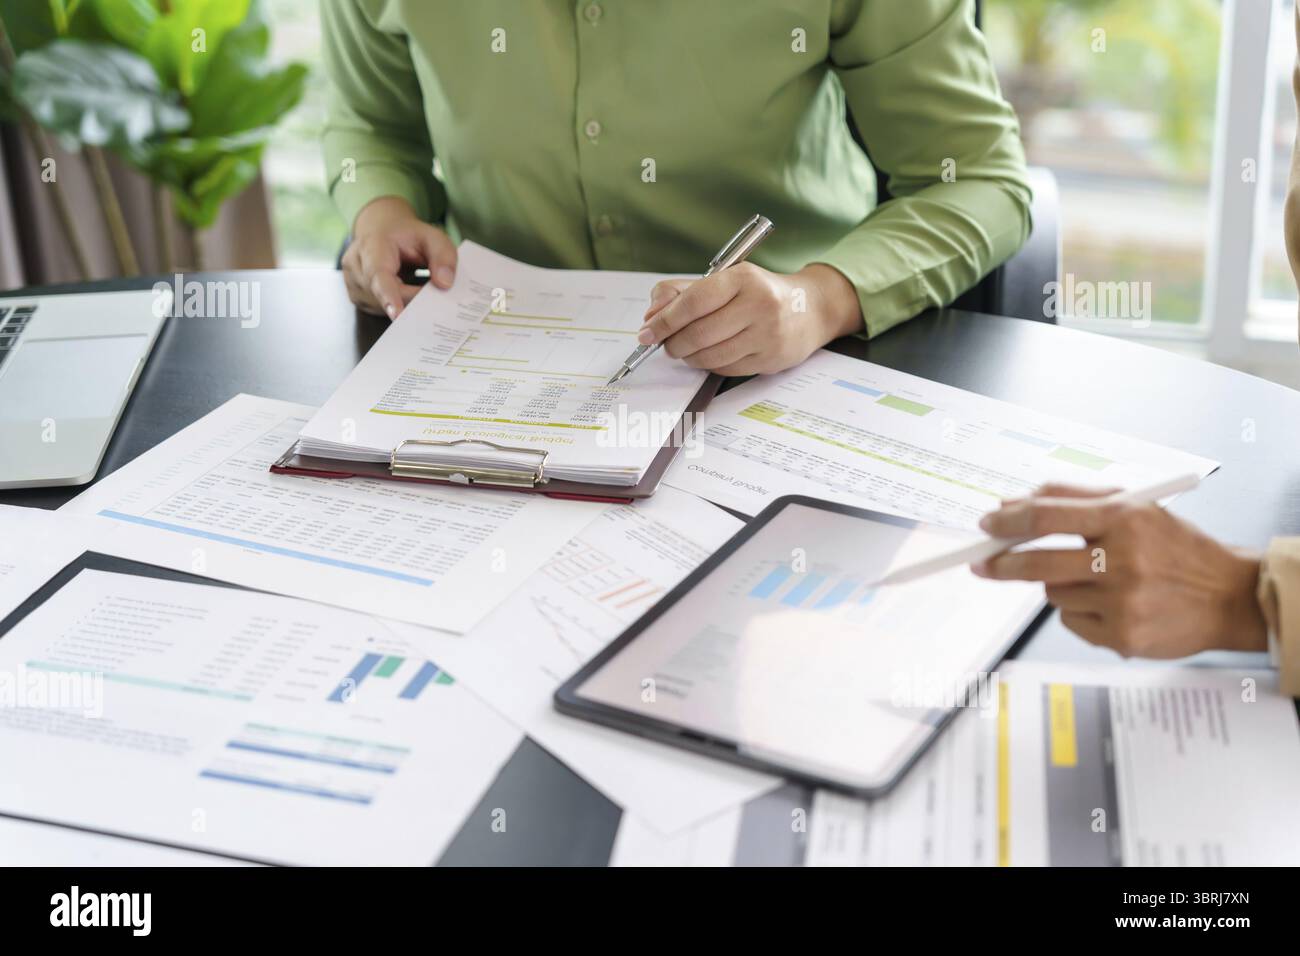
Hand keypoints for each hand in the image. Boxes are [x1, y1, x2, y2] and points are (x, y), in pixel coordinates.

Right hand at [342, 197, 457, 317]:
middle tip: (433, 300)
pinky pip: (378, 310)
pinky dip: (395, 306)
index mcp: (372, 245)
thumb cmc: (407, 236)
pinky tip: (405, 295)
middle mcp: (355, 264)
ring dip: (404, 303)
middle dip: (411, 300)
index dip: (388, 296)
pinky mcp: (356, 296)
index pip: (377, 274)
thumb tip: (445, 284)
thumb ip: (443, 256)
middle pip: (384, 294)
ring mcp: (352, 282)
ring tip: (417, 289)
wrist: (382, 231)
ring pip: (382, 306)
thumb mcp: (432, 237)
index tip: (397, 315)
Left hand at [637, 262, 862, 375]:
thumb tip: (650, 318)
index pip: (694, 302)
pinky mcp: (771, 359)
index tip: (646, 332)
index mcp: (743, 278)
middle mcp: (759, 305)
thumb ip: (681, 293)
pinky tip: (711, 355)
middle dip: (673, 343)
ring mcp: (768, 335)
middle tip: (665, 345)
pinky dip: (710, 365)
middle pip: (699, 334)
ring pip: (710, 356)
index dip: (664, 321)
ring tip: (686, 350)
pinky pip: (726, 369)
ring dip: (689, 357)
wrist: (810, 309)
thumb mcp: (723, 280)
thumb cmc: (758, 293)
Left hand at [972, 484, 1266, 657]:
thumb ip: (1072, 498)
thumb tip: (1011, 505)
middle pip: (1037, 562)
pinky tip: (1110, 605)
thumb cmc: (1177, 548)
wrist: (1229, 595)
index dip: (1007, 522)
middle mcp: (1123, 560)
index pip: (1046, 516)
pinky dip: (1078, 612)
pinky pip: (1070, 621)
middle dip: (1001, 563)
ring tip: (1098, 581)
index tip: (987, 525)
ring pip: (1053, 593)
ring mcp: (1123, 602)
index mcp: (1124, 518)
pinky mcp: (1123, 636)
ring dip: (1059, 586)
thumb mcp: (1136, 506)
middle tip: (983, 563)